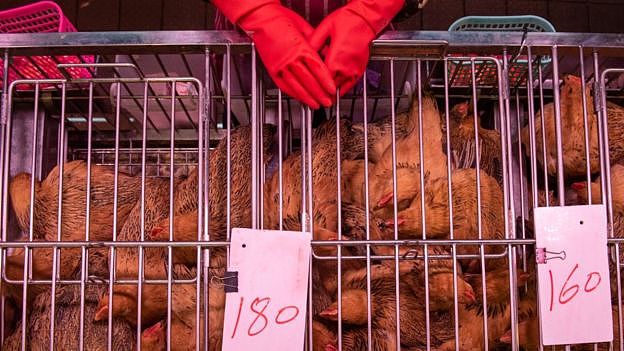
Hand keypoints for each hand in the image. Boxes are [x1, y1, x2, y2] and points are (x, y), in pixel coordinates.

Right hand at [213, 1, 335, 108]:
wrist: (262, 19)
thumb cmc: (282, 20)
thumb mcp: (304, 27)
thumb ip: (315, 42)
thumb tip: (326, 53)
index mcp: (301, 47)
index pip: (318, 69)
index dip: (326, 82)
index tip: (332, 90)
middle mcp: (291, 58)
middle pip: (309, 81)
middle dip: (320, 94)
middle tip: (328, 102)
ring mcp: (281, 66)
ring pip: (297, 86)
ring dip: (308, 97)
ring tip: (316, 105)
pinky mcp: (272, 69)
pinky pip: (284, 85)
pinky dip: (293, 94)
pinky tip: (300, 98)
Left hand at [310, 0, 403, 95]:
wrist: (365, 20)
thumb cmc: (347, 21)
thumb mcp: (324, 28)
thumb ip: (313, 42)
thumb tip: (302, 52)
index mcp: (335, 59)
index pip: (321, 81)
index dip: (313, 87)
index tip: (307, 92)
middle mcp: (345, 68)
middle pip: (329, 88)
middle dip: (321, 92)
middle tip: (312, 96)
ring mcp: (354, 71)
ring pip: (339, 89)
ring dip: (331, 92)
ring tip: (322, 97)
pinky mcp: (360, 70)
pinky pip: (349, 86)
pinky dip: (341, 90)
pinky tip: (335, 92)